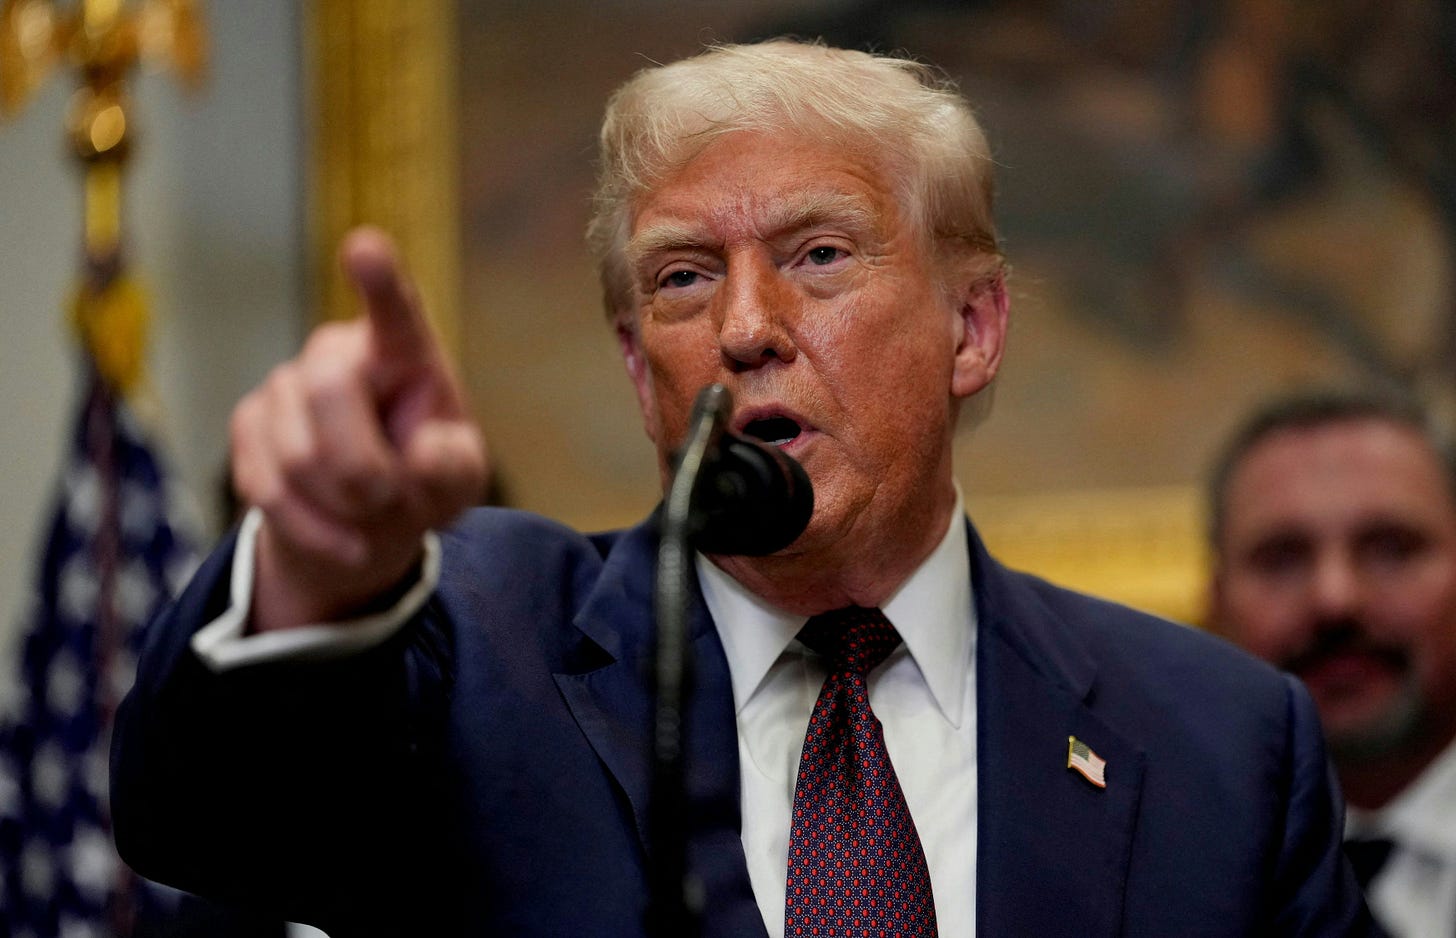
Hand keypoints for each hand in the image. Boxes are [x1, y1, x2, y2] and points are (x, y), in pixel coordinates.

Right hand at [231, 227, 487, 630]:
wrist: (370, 521)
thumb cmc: (424, 481)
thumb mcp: (459, 480)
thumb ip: (453, 466)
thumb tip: (421, 455)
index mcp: (402, 351)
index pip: (394, 308)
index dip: (379, 278)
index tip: (366, 248)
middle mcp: (337, 353)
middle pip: (328, 391)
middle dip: (363, 466)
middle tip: (392, 499)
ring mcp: (285, 385)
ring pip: (297, 454)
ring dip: (343, 507)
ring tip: (372, 515)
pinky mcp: (247, 426)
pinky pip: (268, 488)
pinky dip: (313, 530)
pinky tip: (344, 541)